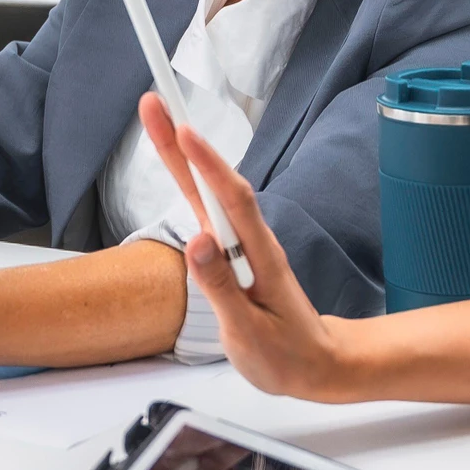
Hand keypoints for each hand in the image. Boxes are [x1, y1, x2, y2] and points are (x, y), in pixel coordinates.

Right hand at [141, 95, 357, 401]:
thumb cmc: (286, 354)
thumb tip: (198, 242)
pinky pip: (209, 211)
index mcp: (260, 256)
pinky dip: (190, 182)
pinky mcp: (231, 255)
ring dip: (183, 156)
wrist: (316, 366)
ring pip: (208, 194)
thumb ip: (221, 287)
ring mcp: (241, 246)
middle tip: (154, 103)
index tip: (184, 130)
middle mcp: (251, 241)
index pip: (233, 201)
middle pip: (214, 183)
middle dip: (183, 142)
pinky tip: (178, 165)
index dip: (207, 164)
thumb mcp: (250, 331)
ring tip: (158, 122)